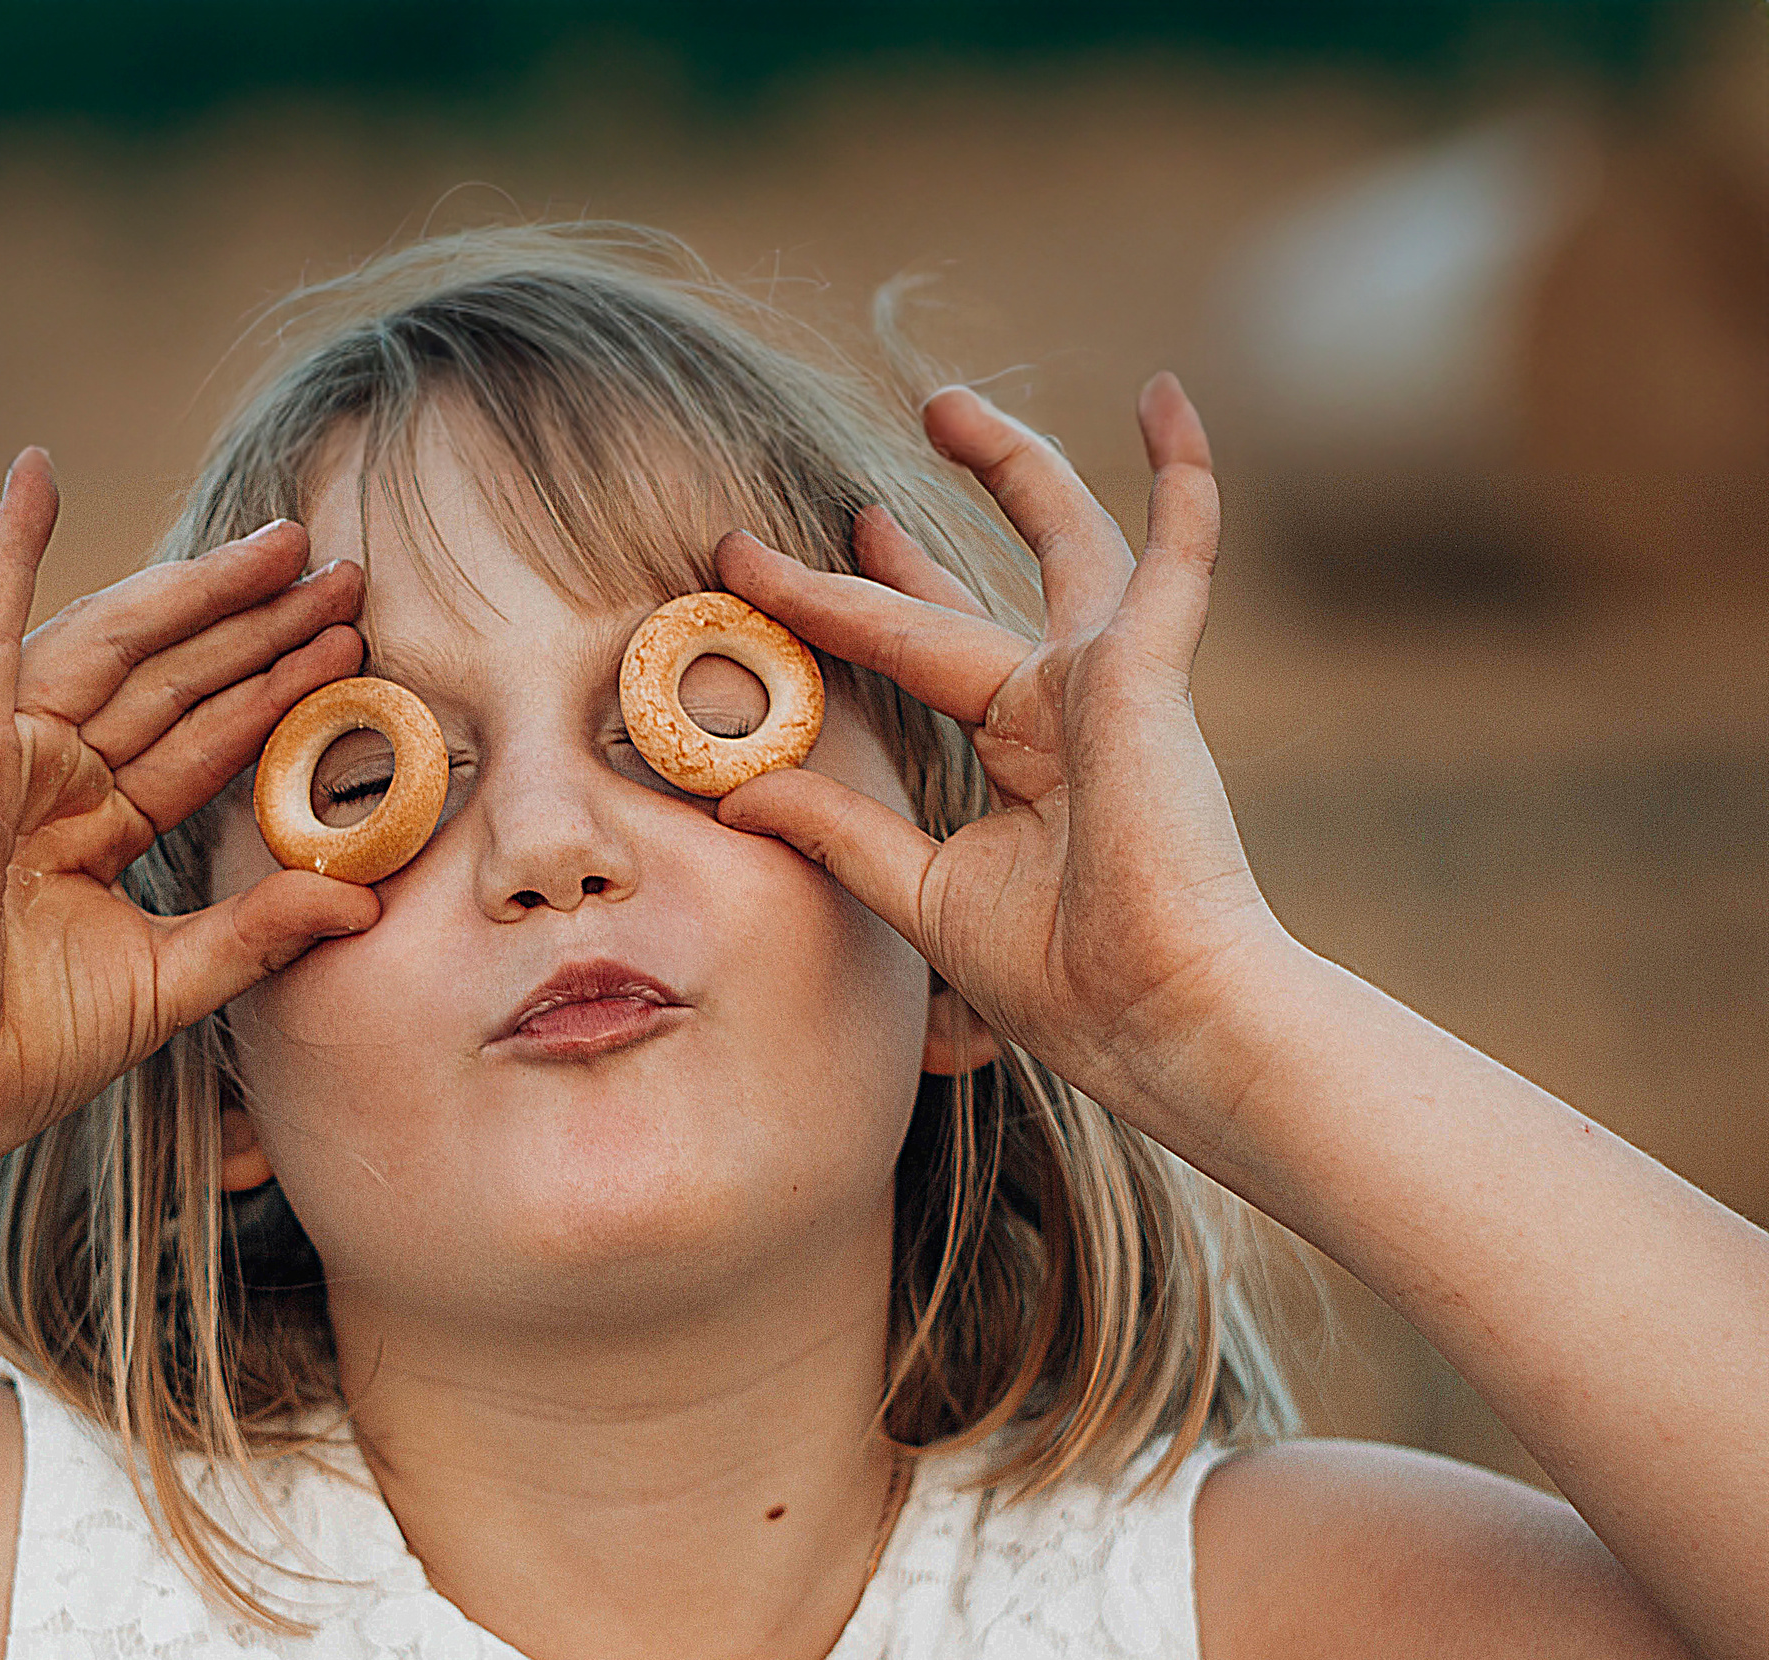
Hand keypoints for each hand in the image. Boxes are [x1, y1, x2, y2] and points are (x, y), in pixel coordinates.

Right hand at [0, 450, 377, 1225]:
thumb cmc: (15, 1055)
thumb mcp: (169, 983)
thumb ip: (259, 931)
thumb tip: (364, 900)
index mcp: (91, 832)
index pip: (203, 740)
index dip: (277, 691)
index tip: (353, 648)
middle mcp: (47, 779)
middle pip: (175, 678)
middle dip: (260, 624)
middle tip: (346, 570)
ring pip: (117, 643)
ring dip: (197, 588)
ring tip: (285, 543)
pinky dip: (6, 547)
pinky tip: (35, 472)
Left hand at [714, 378, 1288, 1124]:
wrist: (1154, 1009)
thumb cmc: (1063, 977)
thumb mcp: (918, 892)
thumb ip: (835, 832)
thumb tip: (734, 792)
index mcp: (1013, 759)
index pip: (908, 664)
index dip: (835, 614)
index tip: (751, 573)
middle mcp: (1059, 709)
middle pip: (960, 605)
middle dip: (891, 555)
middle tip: (846, 503)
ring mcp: (1108, 682)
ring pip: (1060, 543)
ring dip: (1009, 467)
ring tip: (943, 405)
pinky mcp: (1147, 671)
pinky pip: (1177, 552)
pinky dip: (1180, 475)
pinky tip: (1164, 395)